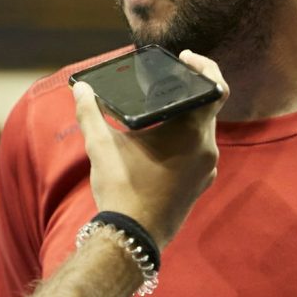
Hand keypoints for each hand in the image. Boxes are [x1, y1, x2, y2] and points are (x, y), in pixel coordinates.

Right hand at [72, 50, 228, 247]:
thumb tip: (81, 89)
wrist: (131, 238)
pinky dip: (187, 138)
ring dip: (187, 115)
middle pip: (208, 107)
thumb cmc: (120, 188)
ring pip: (204, 130)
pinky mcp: (201, 184)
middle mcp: (207, 148)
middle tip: (169, 76)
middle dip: (188, 90)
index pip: (215, 88)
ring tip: (162, 105)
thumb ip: (90, 112)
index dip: (205, 67)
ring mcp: (207, 169)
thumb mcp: (101, 146)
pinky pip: (200, 151)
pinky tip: (163, 138)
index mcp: (191, 133)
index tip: (186, 58)